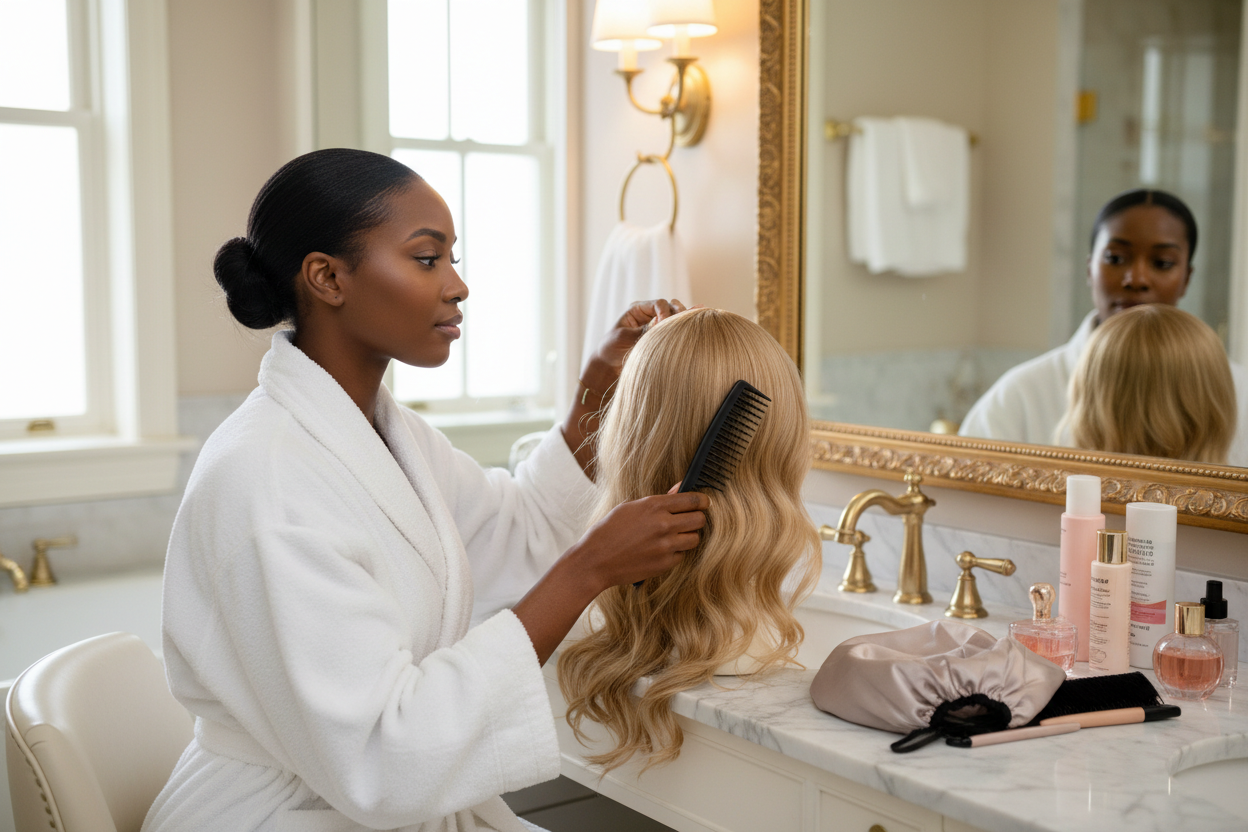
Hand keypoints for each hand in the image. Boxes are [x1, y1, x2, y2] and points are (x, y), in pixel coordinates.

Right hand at [511, 484, 705, 664]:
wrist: (596, 560)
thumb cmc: (609, 530)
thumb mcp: (631, 507)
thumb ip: (659, 500)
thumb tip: (680, 489)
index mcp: (654, 506)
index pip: (692, 500)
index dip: (703, 501)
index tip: (705, 503)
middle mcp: (663, 524)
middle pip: (699, 519)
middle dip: (697, 518)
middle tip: (691, 519)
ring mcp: (666, 545)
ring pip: (695, 538)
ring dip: (689, 536)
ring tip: (676, 536)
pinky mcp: (665, 563)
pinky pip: (682, 554)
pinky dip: (677, 552)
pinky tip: (663, 550)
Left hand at [587, 299, 688, 381]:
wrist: (608, 366)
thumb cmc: (611, 349)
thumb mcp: (625, 338)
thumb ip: (644, 331)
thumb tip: (663, 322)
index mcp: (638, 309)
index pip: (659, 304)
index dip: (666, 313)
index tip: (665, 326)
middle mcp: (649, 314)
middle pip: (671, 307)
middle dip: (679, 314)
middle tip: (684, 325)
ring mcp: (657, 325)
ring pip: (676, 317)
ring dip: (684, 321)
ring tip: (691, 326)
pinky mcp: (662, 336)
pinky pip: (676, 329)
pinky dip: (686, 326)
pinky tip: (700, 320)